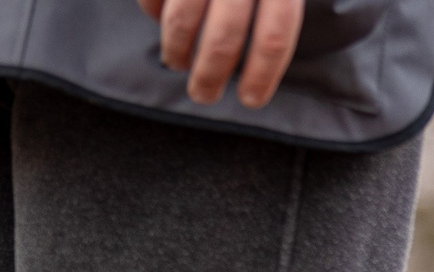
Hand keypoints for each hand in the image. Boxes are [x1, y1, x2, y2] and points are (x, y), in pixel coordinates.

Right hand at [138, 0, 304, 108]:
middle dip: (211, 75)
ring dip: (177, 50)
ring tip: (177, 62)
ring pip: (182, 19)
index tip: (250, 101)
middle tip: (203, 95)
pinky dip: (153, 12)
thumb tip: (275, 55)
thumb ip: (281, 8)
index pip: (275, 38)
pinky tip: (159, 22)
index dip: (262, 76)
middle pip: (224, 37)